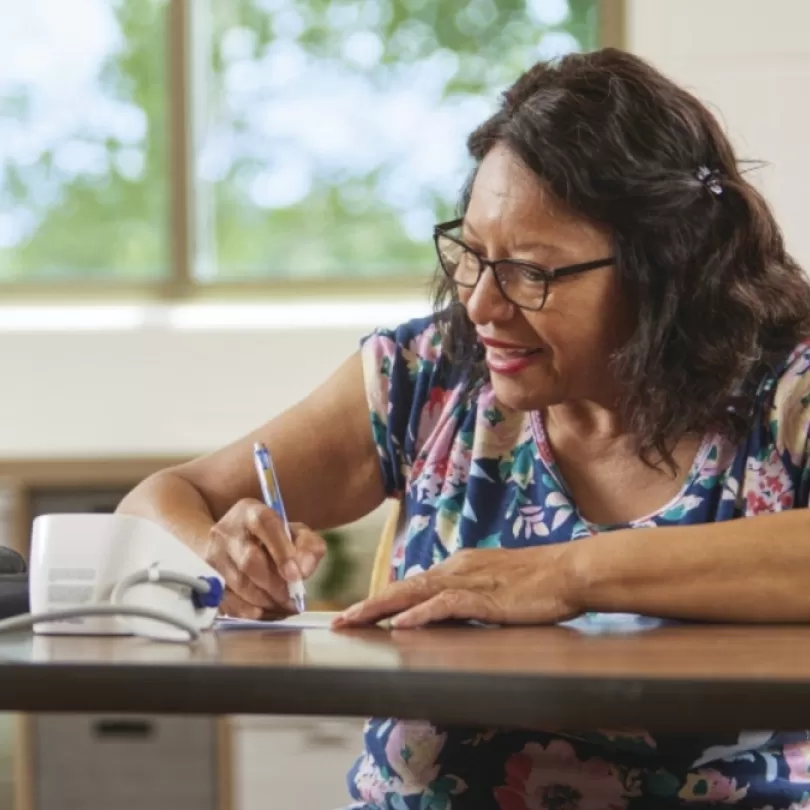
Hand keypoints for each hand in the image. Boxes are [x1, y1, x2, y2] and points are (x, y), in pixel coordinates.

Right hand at [203, 498, 325, 618]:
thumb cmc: (270, 539)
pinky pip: (225, 600)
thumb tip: (303, 569)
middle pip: (249, 560)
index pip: (265, 524)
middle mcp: (227, 530)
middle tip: (292, 599)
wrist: (230, 542)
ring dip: (264, 600)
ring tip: (283, 607)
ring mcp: (213, 555)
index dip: (282, 551)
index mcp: (251, 512)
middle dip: (275, 584)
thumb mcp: (295, 534)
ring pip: (238, 583)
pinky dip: (248, 611)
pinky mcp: (207, 579)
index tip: (296, 576)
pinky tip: (264, 612)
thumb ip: (309, 546)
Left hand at [333, 545, 579, 628]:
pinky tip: (401, 624)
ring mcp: (470, 580)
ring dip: (382, 607)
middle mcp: (457, 569)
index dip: (383, 599)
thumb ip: (470, 599)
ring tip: (355, 621)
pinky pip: (445, 605)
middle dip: (370, 604)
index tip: (359, 612)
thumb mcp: (495, 589)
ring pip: (415, 592)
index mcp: (459, 567)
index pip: (413, 584)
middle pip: (404, 586)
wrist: (569, 570)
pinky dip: (420, 614)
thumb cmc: (539, 583)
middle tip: (341, 619)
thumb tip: (447, 615)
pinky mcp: (485, 597)